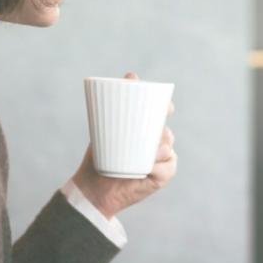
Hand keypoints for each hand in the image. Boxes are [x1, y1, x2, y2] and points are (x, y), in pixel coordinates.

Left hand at [70, 73, 175, 218]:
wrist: (94, 187)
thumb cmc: (100, 154)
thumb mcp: (105, 126)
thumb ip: (117, 102)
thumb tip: (132, 75)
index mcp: (146, 127)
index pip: (162, 112)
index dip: (166, 106)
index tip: (164, 105)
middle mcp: (157, 141)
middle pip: (165, 129)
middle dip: (162, 128)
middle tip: (155, 129)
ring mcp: (161, 158)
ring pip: (167, 146)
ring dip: (160, 147)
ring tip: (149, 152)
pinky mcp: (163, 175)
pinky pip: (168, 166)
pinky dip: (159, 166)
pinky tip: (150, 166)